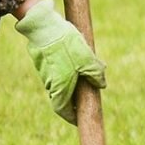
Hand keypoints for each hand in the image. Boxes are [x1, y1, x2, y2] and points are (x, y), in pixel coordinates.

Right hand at [15, 0, 106, 121]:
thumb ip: (96, 75)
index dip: (72, 116)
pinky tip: (73, 57)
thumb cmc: (67, 46)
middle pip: (61, 98)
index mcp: (60, 89)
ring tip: (83, 70)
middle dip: (73, 98)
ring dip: (70, 82)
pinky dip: (64, 70)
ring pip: (59, 83)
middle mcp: (50, 84)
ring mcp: (44, 73)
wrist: (45, 26)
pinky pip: (55, 71)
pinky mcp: (42, 62)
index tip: (79, 118)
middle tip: (85, 94)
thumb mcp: (88, 60)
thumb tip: (101, 85)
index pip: (64, 111)